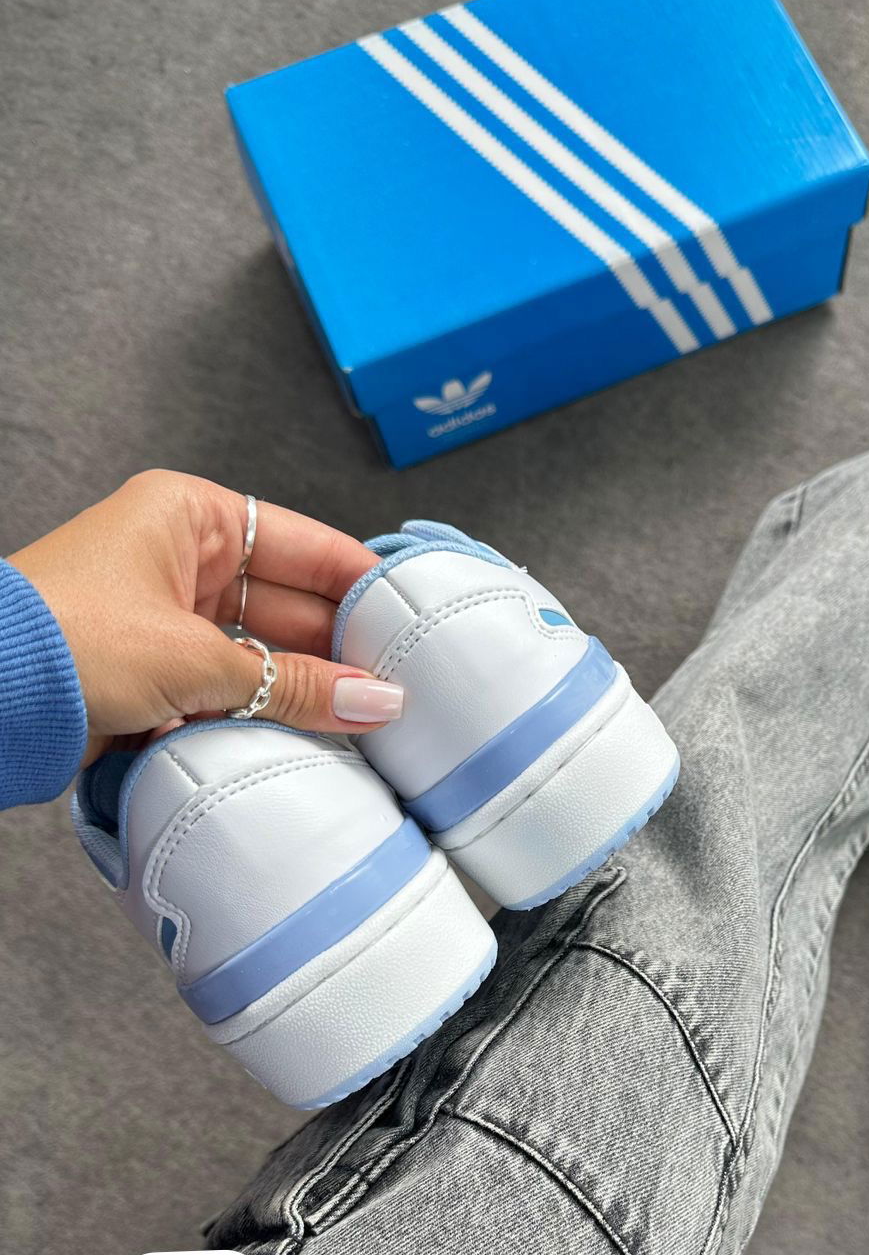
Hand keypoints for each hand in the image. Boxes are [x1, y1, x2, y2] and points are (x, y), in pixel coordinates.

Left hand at [10, 469, 401, 764]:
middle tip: (400, 687)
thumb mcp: (197, 660)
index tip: (416, 621)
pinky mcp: (150, 672)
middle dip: (338, 648)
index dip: (361, 584)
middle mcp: (180, 557)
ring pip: (260, 652)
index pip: (305, 546)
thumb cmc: (67, 640)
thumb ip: (295, 685)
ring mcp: (163, 616)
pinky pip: (227, 687)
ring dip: (300, 688)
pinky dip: (260, 712)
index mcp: (191, 517)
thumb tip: (379, 703)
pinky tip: (306, 738)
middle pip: (288, 602)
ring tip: (364, 722)